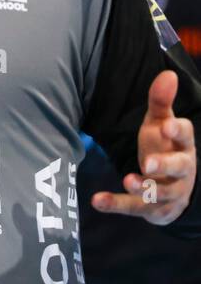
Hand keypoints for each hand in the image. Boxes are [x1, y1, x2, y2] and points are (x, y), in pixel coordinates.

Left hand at [92, 70, 196, 224]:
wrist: (173, 187)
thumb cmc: (164, 147)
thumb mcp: (160, 123)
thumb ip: (161, 101)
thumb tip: (168, 74)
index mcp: (183, 145)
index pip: (185, 136)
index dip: (177, 131)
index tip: (167, 126)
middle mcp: (181, 170)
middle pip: (178, 167)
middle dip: (164, 165)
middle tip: (148, 162)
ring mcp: (169, 192)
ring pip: (160, 193)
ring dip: (143, 188)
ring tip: (128, 180)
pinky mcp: (154, 209)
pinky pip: (135, 207)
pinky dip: (116, 204)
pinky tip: (97, 200)